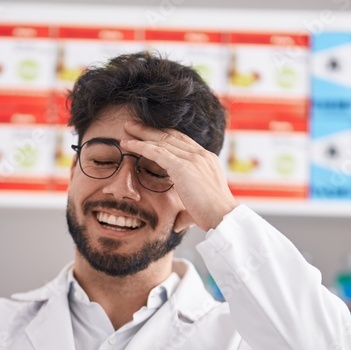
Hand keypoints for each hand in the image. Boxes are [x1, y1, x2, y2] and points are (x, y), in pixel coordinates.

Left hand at [121, 120, 237, 231]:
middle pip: (171, 135)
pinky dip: (140, 146)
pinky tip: (127, 143)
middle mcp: (200, 154)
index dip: (164, 136)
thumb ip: (186, 211)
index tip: (149, 134)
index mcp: (206, 159)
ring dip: (142, 133)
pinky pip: (157, 152)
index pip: (182, 141)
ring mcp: (193, 158)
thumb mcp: (199, 205)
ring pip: (162, 140)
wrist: (224, 217)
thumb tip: (177, 223)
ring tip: (126, 128)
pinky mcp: (183, 166)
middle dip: (151, 129)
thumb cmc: (213, 216)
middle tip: (134, 124)